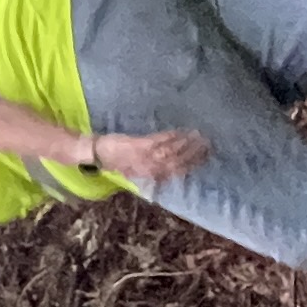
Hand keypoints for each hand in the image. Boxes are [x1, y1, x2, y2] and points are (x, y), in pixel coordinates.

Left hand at [90, 128, 208, 184]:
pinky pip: (159, 141)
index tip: (206, 159)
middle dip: (194, 155)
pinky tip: (182, 132)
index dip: (191, 166)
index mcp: (149, 174)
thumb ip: (150, 170)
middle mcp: (150, 168)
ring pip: (171, 152)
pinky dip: (173, 137)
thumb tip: (165, 172)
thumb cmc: (115, 161)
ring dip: (187, 144)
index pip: (175, 172)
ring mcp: (145, 156)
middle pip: (177, 162)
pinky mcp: (139, 145)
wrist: (97, 154)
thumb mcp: (133, 170)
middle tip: (209, 147)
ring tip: (200, 137)